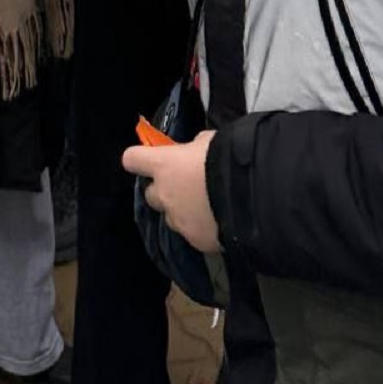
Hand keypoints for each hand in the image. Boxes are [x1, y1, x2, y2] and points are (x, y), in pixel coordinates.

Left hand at [121, 131, 220, 253]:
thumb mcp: (208, 142)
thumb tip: (192, 153)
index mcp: (163, 165)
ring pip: (171, 217)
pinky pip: (191, 233)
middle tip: (185, 186)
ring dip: (181, 211)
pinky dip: (201, 228)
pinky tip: (219, 222)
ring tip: (207, 207)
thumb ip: (192, 149)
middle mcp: (164, 194)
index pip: (132, 159)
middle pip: (150, 193)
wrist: (251, 196)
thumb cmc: (226, 159)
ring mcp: (178, 221)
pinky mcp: (195, 241)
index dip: (140, 159)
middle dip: (163, 190)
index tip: (150, 159)